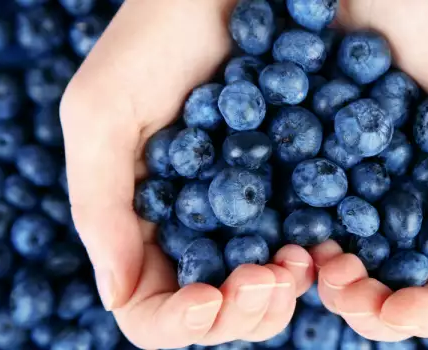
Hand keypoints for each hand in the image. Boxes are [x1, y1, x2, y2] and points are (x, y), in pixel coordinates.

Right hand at [59, 1, 314, 347]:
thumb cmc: (159, 37)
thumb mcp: (104, 110)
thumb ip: (99, 203)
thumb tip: (115, 294)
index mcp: (146, 219)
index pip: (151, 305)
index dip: (178, 320)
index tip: (209, 298)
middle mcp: (198, 225)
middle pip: (215, 310)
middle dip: (241, 312)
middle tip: (269, 277)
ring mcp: (250, 210)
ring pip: (264, 289)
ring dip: (282, 294)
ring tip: (300, 261)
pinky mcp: (295, 185)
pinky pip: (308, 244)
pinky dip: (317, 260)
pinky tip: (327, 246)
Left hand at [313, 0, 427, 340]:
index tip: (392, 311)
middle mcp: (412, 201)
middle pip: (396, 282)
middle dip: (370, 304)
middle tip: (341, 290)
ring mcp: (362, 183)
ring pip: (349, 259)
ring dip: (330, 281)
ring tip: (313, 264)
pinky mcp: (316, 158)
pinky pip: (306, 212)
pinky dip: (298, 238)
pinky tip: (291, 240)